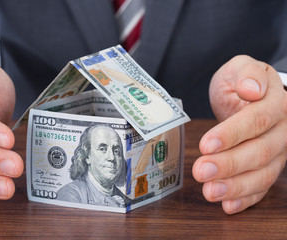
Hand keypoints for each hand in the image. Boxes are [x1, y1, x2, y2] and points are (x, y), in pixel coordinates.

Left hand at [192, 55, 286, 213]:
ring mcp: (279, 152)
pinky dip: (246, 198)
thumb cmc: (241, 82)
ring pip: (263, 174)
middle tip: (200, 171)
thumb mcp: (240, 67)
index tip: (205, 145)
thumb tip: (252, 88)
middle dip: (229, 164)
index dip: (231, 134)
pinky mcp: (270, 166)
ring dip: (236, 186)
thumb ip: (246, 73)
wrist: (250, 95)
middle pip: (260, 151)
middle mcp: (283, 130)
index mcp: (276, 103)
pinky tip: (227, 205)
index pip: (256, 120)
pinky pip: (263, 187)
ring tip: (210, 192)